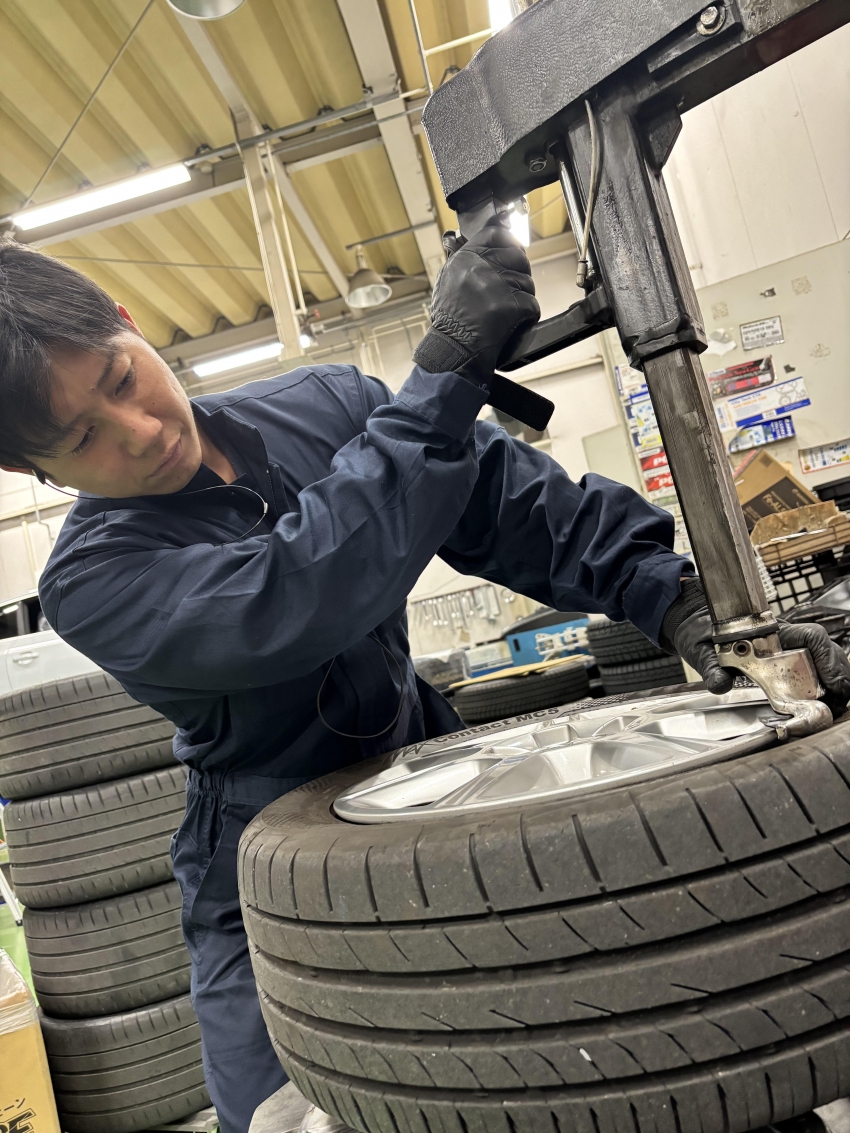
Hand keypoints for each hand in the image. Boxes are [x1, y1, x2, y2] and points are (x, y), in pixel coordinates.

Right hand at [412, 221, 539, 385]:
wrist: (452, 350)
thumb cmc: (449, 323)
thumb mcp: (448, 282)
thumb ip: (467, 264)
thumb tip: (488, 252)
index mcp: (465, 259)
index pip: (495, 235)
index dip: (510, 241)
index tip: (515, 249)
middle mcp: (480, 267)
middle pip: (517, 257)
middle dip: (520, 272)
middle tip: (515, 288)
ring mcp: (496, 285)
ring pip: (527, 282)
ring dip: (523, 298)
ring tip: (509, 312)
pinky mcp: (510, 304)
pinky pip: (532, 304)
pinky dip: (528, 315)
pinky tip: (517, 322)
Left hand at [662, 578, 849, 713]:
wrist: (691, 622)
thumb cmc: (700, 630)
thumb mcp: (702, 649)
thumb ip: (711, 667)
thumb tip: (720, 684)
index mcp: (768, 632)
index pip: (811, 637)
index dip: (828, 660)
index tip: (835, 684)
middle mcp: (783, 640)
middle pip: (826, 652)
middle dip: (839, 677)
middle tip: (837, 704)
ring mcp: (784, 650)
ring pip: (822, 661)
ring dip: (833, 682)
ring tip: (833, 705)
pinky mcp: (780, 663)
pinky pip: (810, 671)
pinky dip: (821, 685)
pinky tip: (822, 700)